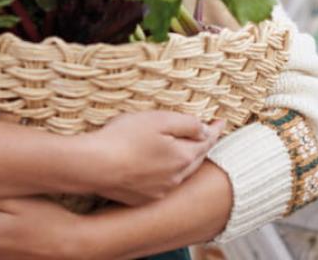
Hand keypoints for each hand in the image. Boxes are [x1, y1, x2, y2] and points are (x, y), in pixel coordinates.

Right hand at [79, 111, 223, 204]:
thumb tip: (205, 128)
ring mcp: (159, 190)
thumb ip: (186, 124)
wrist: (95, 166)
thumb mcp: (159, 120)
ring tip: (187, 148)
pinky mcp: (143, 197)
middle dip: (202, 145)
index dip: (215, 130)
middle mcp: (175, 178)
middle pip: (196, 159)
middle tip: (209, 133)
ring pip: (180, 173)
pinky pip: (163, 183)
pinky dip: (167, 171)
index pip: (206, 142)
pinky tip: (159, 165)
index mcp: (182, 157)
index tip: (221, 121)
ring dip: (186, 159)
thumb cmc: (125, 138)